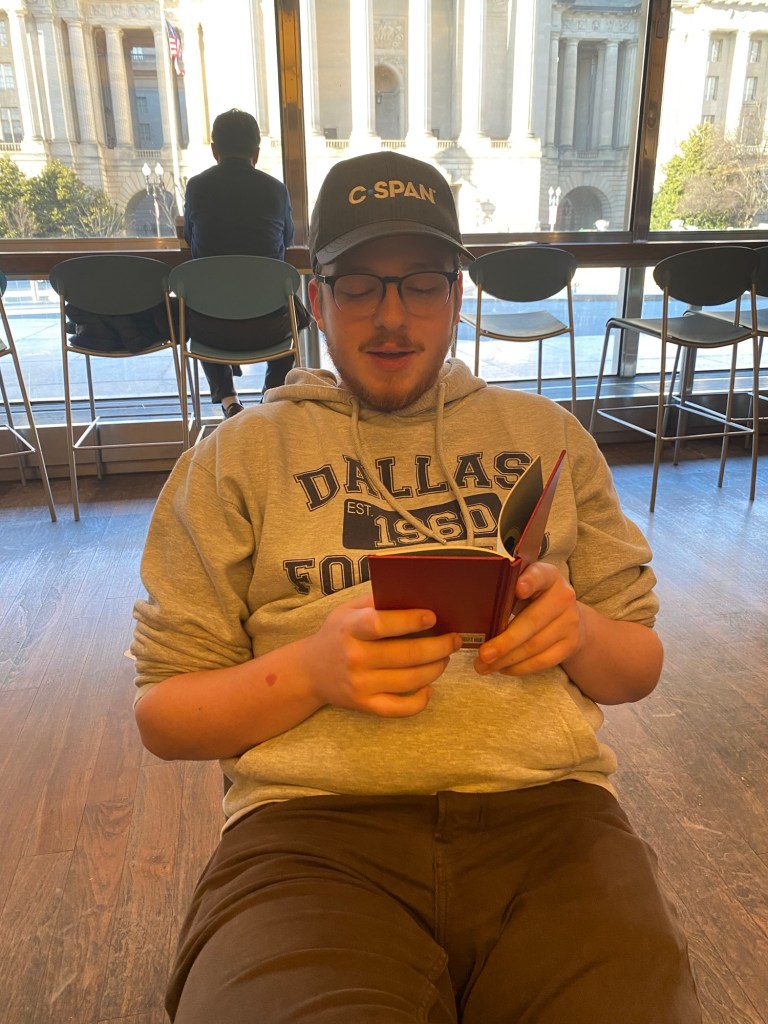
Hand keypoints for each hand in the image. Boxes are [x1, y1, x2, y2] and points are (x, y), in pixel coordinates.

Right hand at [306, 593, 461, 716]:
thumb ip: (376, 601)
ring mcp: (360, 684)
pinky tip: (429, 687)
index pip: (382, 625)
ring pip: (409, 680)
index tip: (433, 617)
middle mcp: (355, 658)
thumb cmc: (337, 634)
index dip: (410, 621)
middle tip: (454, 640)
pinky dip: (420, 701)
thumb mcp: (347, 610)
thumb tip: (415, 593)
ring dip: (435, 668)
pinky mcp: (365, 705)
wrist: (309, 672)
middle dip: (438, 647)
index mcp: (350, 628)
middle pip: (405, 655)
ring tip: (445, 657)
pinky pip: (399, 708)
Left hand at [473, 562, 584, 676]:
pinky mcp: (571, 644)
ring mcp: (570, 622)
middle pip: (532, 621)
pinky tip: (503, 668)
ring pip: (535, 646)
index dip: (529, 582)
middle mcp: (563, 597)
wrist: (569, 618)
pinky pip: (543, 661)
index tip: (517, 589)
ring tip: (484, 666)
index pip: (539, 575)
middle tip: (483, 654)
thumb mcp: (524, 586)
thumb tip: (475, 608)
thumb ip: (508, 589)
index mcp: (548, 576)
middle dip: (505, 641)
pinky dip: (520, 668)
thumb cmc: (534, 600)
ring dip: (507, 659)